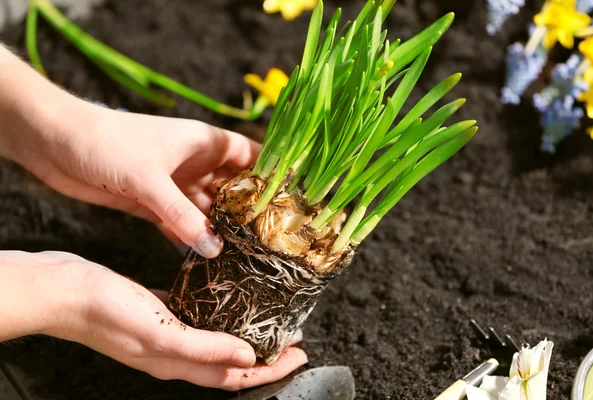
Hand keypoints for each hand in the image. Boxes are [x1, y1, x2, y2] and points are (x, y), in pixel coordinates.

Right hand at [0, 251, 307, 390]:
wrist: (61, 290)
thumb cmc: (102, 310)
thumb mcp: (156, 330)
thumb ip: (200, 347)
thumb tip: (245, 357)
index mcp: (176, 361)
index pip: (234, 374)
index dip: (270, 370)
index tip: (300, 355)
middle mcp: (174, 351)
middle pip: (231, 360)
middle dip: (265, 355)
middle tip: (294, 340)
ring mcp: (165, 331)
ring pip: (217, 340)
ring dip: (244, 333)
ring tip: (268, 320)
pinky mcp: (157, 311)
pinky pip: (197, 318)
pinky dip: (219, 314)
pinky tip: (228, 298)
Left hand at [32, 102, 259, 256]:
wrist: (53, 142)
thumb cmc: (106, 142)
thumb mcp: (149, 179)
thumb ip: (182, 215)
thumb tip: (215, 248)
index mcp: (202, 142)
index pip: (250, 155)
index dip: (272, 174)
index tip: (293, 200)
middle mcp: (193, 163)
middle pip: (232, 188)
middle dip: (249, 211)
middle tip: (271, 239)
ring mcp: (173, 184)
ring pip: (207, 209)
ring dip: (220, 229)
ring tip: (244, 255)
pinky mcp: (151, 202)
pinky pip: (180, 223)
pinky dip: (191, 238)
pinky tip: (204, 258)